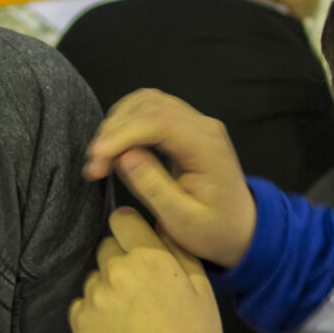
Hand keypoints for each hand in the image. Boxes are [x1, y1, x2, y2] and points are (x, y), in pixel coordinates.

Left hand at [69, 207, 224, 332]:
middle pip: (107, 248)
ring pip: (95, 278)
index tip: (134, 242)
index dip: (129, 228)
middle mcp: (117, 272)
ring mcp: (95, 298)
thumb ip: (178, 249)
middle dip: (121, 261)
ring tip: (129, 315)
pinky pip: (82, 304)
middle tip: (139, 288)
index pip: (123, 219)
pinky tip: (115, 329)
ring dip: (107, 288)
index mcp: (149, 258)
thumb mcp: (201, 288)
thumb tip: (159, 224)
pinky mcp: (79, 322)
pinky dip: (94, 312)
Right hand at [84, 89, 256, 266]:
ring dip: (118, 123)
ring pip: (148, 102)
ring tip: (100, 158)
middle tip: (94, 167)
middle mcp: (203, 125)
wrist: (240, 228)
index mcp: (207, 146)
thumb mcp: (183, 220)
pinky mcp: (185, 126)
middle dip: (115, 130)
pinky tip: (114, 146)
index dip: (123, 135)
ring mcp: (195, 122)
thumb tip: (124, 156)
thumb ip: (154, 187)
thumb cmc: (213, 230)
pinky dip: (126, 121)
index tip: (97, 159)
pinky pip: (151, 109)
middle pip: (150, 106)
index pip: (160, 122)